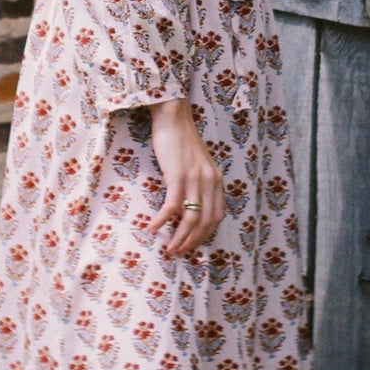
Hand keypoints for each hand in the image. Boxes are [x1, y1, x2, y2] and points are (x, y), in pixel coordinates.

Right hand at [147, 100, 224, 255]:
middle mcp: (209, 181)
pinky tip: (152, 228)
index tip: (193, 245)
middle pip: (205, 222)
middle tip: (179, 253)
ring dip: (180, 237)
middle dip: (192, 242)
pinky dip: (163, 220)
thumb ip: (198, 183)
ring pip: (191, 218)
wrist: (173, 117)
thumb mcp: (197, 164)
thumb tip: (188, 205)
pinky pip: (172, 206)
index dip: (205, 235)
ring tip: (169, 249)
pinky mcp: (177, 175)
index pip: (216, 216)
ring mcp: (194, 179)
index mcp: (216, 180)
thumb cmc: (181, 140)